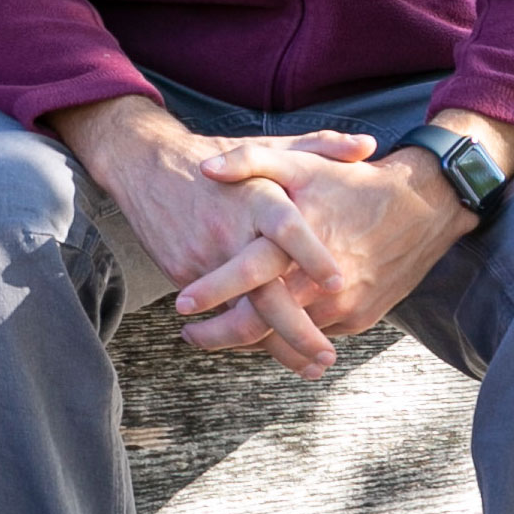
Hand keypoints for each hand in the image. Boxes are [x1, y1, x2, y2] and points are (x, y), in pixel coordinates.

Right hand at [50, 93, 349, 377]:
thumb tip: (369, 146)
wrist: (144, 164)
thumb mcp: (268, 146)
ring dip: (275, 345)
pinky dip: (245, 333)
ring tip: (309, 367)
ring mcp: (205, 257)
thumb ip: (321, 146)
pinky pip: (219, 310)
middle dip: (297, 329)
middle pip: (264, 290)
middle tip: (327, 356)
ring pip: (241, 312)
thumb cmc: (215, 156)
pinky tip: (273, 349)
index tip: (338, 283)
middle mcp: (231, 231)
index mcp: (257, 197)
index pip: (287, 229)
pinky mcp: (184, 271)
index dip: (312, 255)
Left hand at [180, 112, 513, 343]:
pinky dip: (285, 335)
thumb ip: (251, 161)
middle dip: (219, 336)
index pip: (246, 281)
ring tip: (217, 333)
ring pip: (285, 337)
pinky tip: (262, 327)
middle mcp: (320, 286)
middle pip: (260, 326)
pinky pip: (313, 335)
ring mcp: (342, 308)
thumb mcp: (300, 163)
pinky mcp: (358, 319)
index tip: (181, 306)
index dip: (211, 295)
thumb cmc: (352, 184)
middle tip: (190, 335)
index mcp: (297, 246)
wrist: (424, 206)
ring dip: (250, 339)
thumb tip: (207, 169)